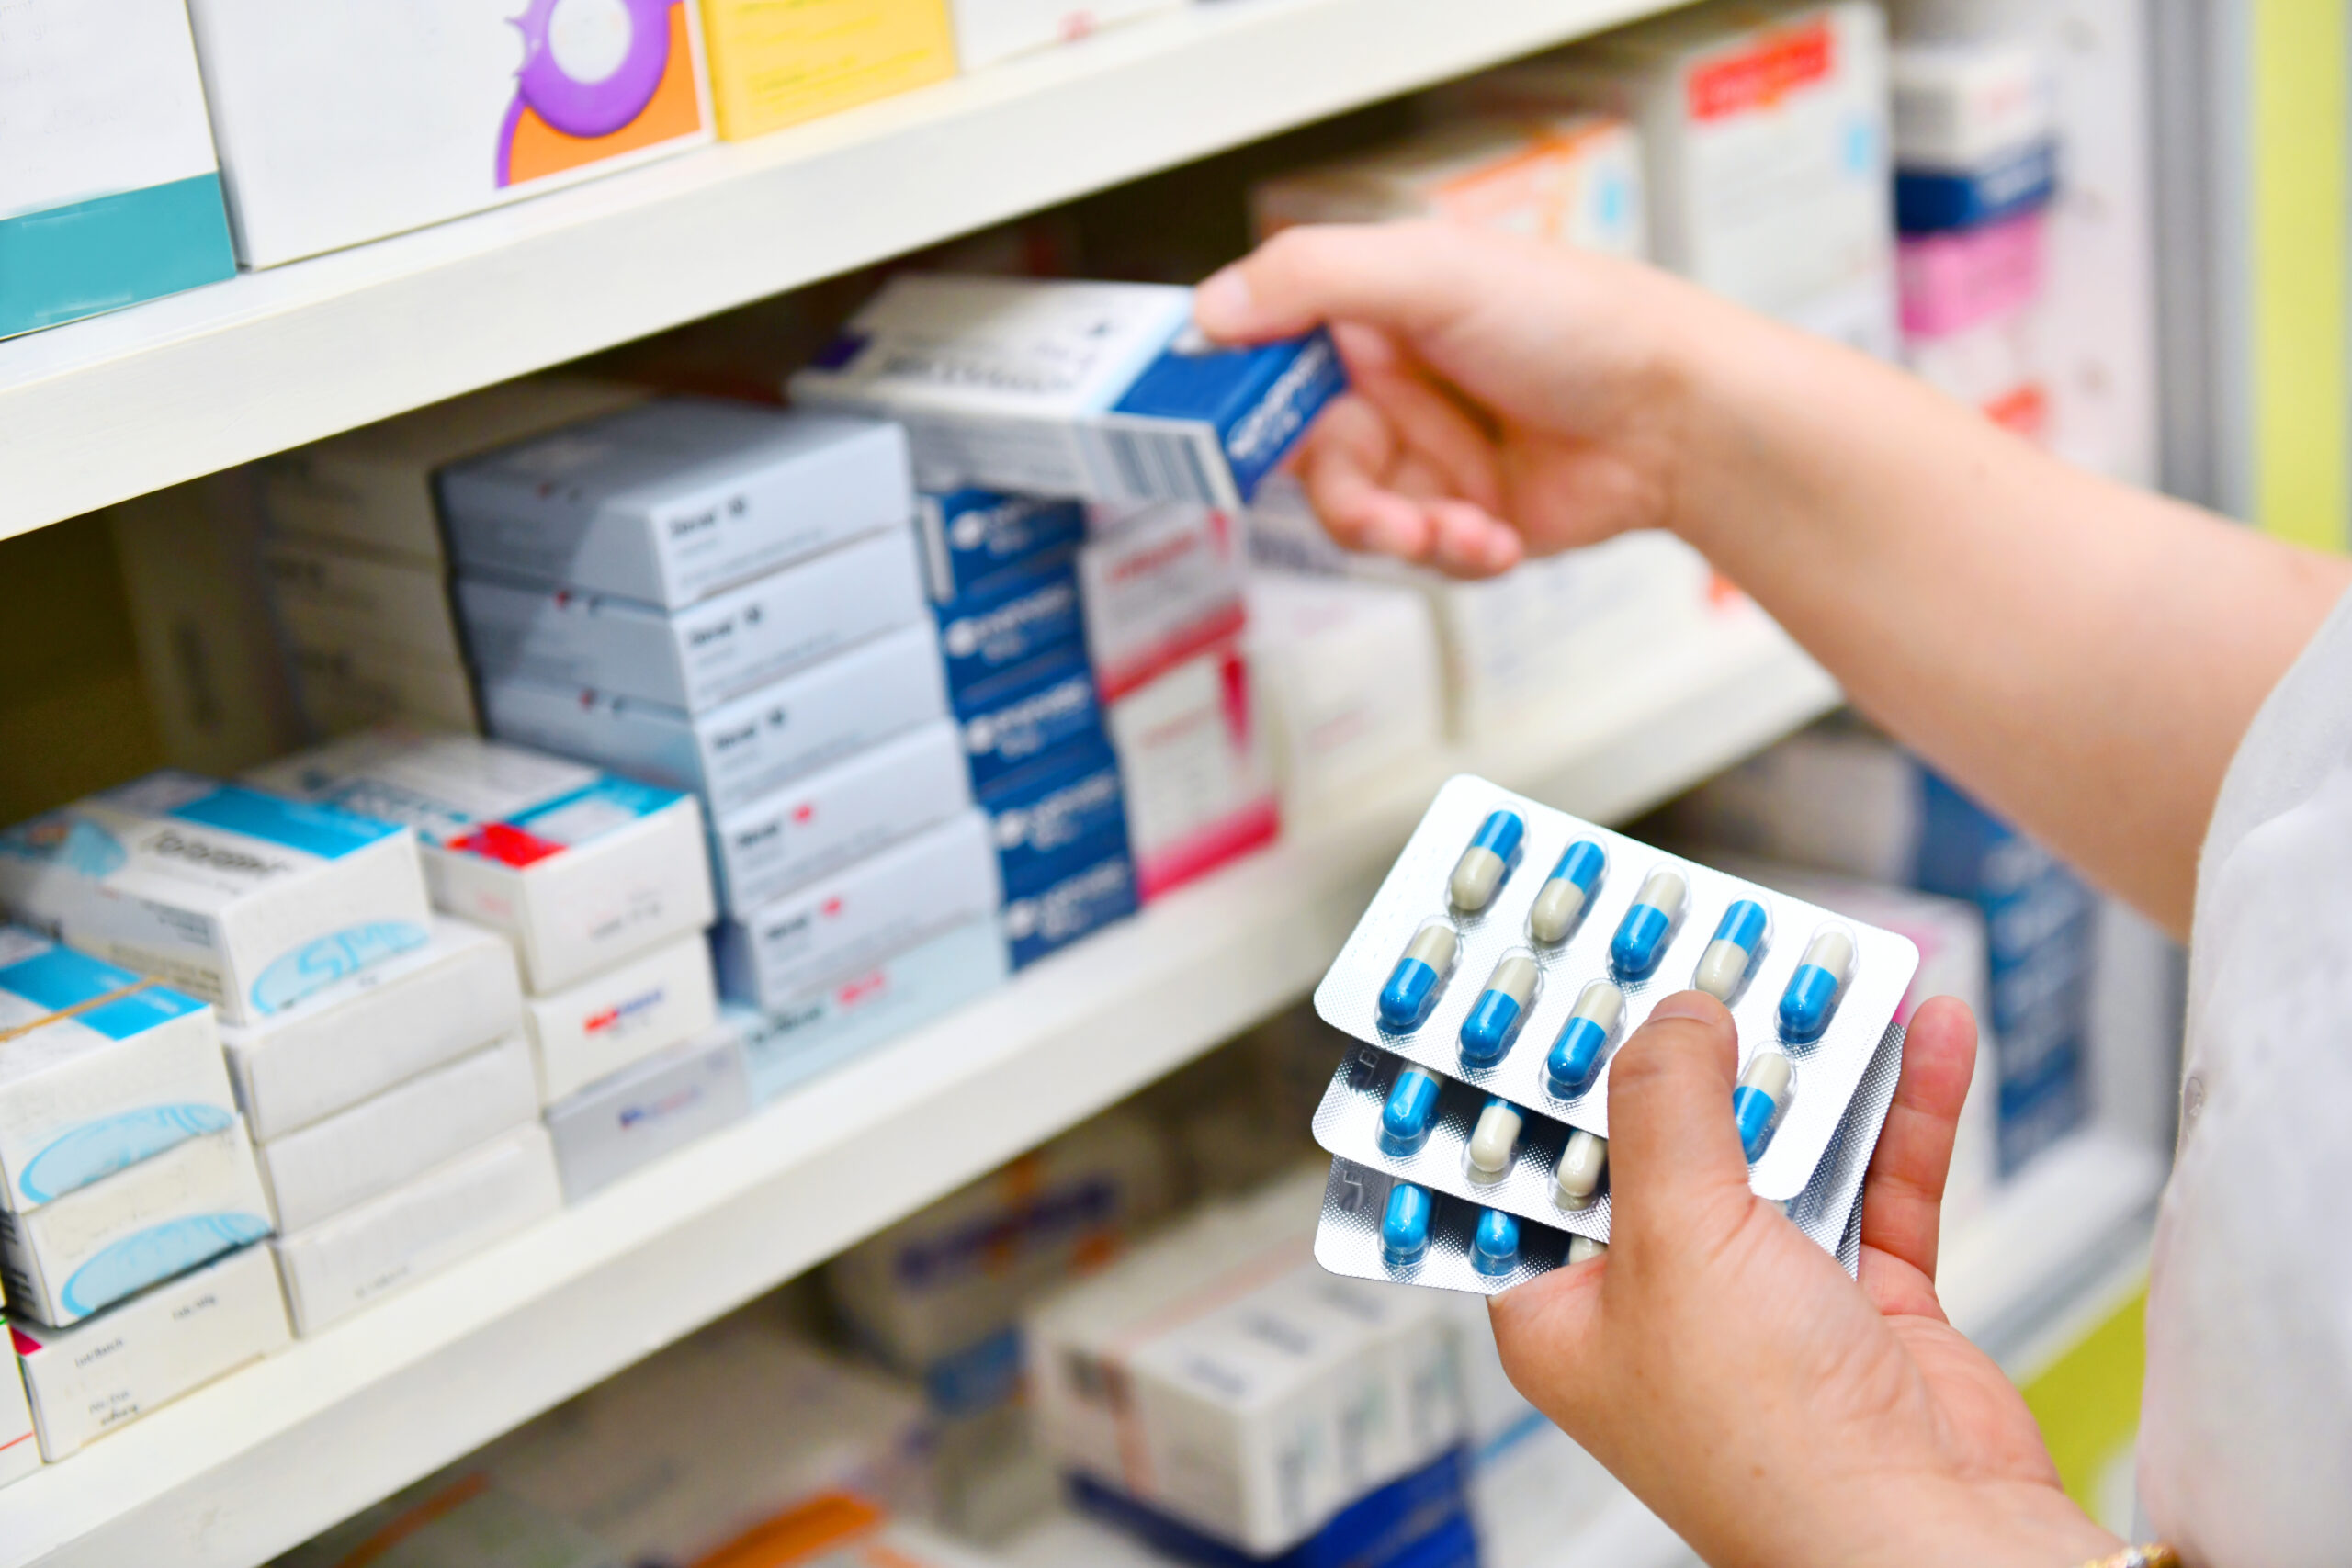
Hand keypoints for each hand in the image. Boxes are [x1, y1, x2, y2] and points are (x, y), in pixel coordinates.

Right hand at [1194, 222, 1740, 576]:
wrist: (1682, 418)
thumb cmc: (1582, 322)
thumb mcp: (1434, 273)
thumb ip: (1313, 278)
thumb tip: (1210, 310)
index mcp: (1376, 311)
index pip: (1269, 355)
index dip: (1241, 400)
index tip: (1220, 434)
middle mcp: (1395, 384)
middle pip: (1307, 458)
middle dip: (1344, 495)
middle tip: (1379, 509)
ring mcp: (1430, 455)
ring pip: (1359, 518)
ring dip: (1402, 532)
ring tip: (1453, 527)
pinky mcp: (1467, 518)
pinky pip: (1420, 557)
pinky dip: (1453, 554)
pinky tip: (1498, 532)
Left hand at [1488, 993, 2122, 1567]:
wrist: (1936, 1543)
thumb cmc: (1772, 1446)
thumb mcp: (1678, 1239)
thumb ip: (1666, 1107)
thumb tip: (1674, 1016)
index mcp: (1566, 1308)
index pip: (1527, 1165)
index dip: (1537, 1071)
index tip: (1552, 978)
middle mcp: (1659, 1304)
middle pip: (1659, 1138)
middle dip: (1689, 1044)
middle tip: (1699, 944)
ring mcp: (1766, 1304)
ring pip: (1777, 1150)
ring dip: (1807, 1065)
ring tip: (1818, 969)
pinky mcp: (1866, 1307)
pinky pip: (1880, 1184)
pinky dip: (1902, 1111)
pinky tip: (1924, 1035)